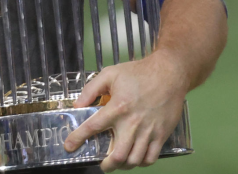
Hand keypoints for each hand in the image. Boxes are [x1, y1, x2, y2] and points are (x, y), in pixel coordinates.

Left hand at [63, 50, 187, 171]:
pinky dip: (142, 162)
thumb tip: (77, 105)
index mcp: (117, 107)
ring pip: (135, 159)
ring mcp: (148, 131)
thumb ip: (91, 89)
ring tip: (117, 162)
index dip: (78, 138)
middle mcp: (132, 123)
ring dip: (123, 165)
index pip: (93, 127)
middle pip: (118, 154)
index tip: (69, 147)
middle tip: (102, 164)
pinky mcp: (162, 135)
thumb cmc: (138, 73)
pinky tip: (135, 158)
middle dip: (107, 164)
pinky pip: (151, 157)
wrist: (169, 74)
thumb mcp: (109, 74)